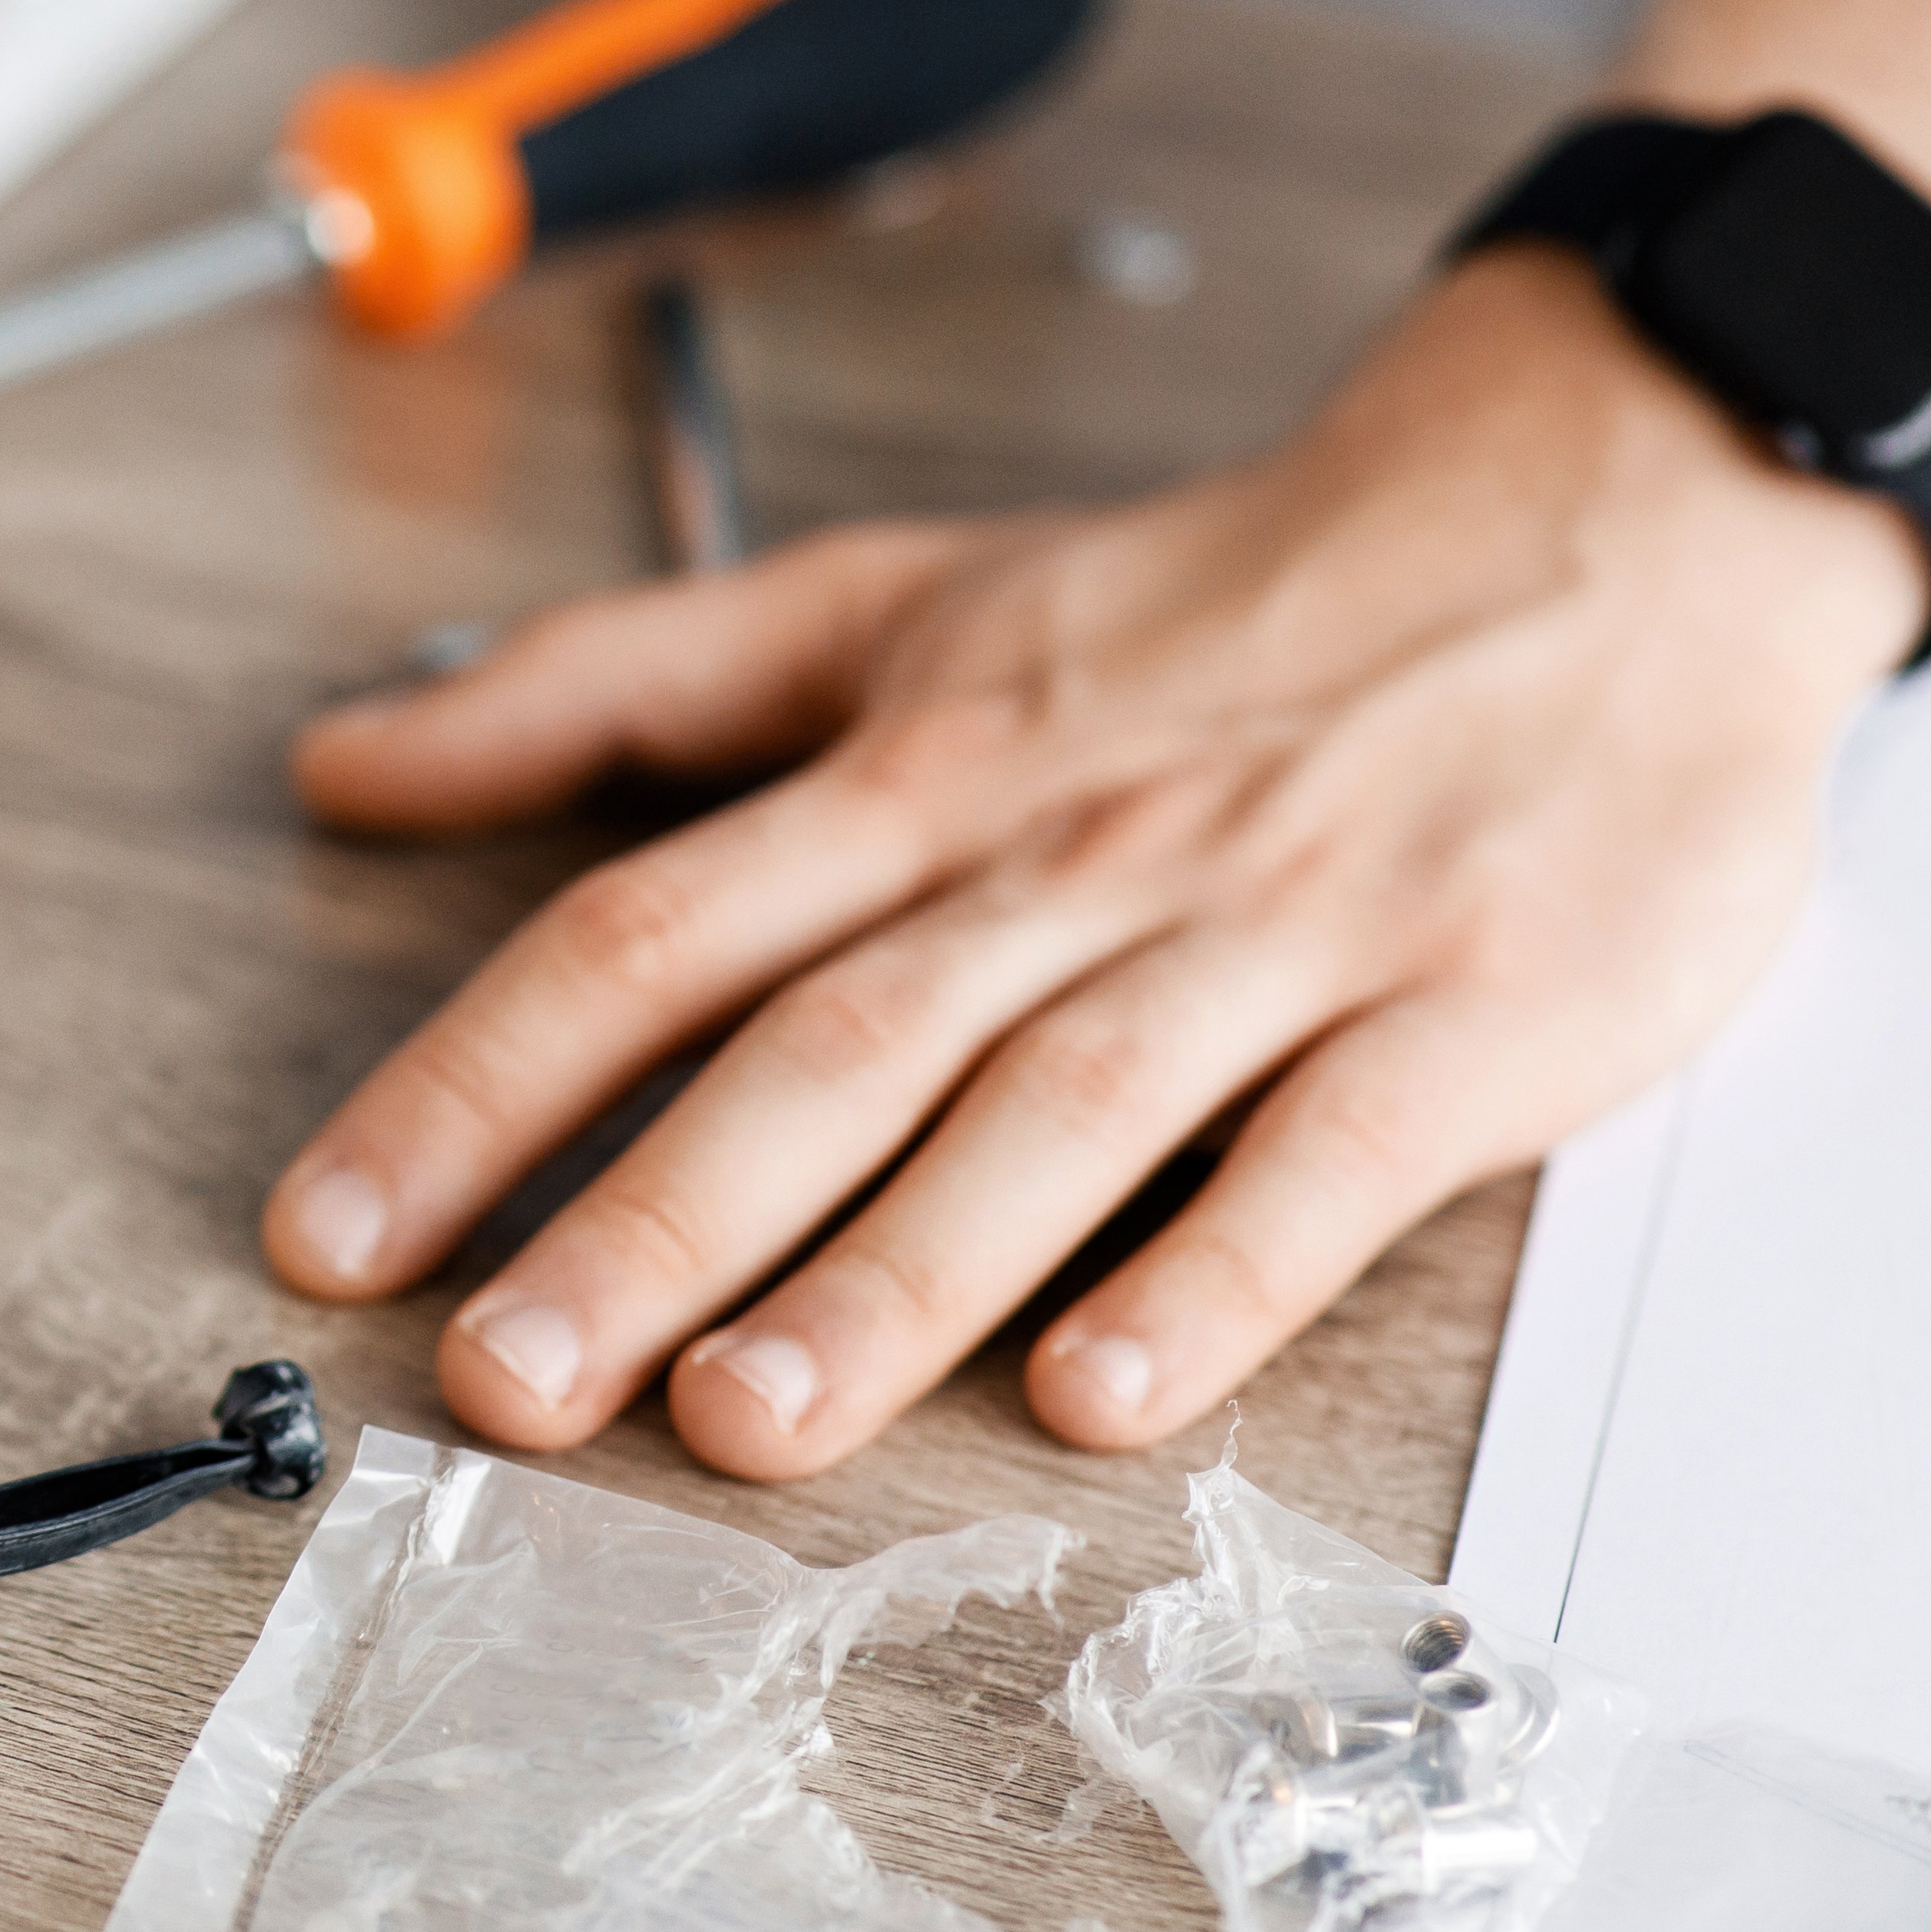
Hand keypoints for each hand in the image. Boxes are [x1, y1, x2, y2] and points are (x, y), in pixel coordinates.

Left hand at [260, 250, 1930, 1477]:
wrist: (1598, 510)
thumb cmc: (1211, 602)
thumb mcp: (879, 598)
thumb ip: (604, 684)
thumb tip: (344, 757)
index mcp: (915, 767)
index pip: (645, 927)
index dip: (475, 1080)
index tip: (332, 1225)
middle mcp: (1062, 856)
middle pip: (819, 1046)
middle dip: (643, 1220)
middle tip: (499, 1380)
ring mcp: (1268, 934)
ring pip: (1045, 1114)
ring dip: (891, 1276)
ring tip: (742, 1421)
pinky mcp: (1464, 1011)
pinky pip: (1322, 1161)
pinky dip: (1211, 1278)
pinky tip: (1101, 1395)